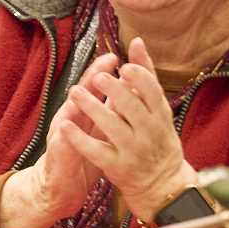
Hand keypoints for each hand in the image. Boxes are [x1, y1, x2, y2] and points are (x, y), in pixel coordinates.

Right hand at [0, 53, 115, 227]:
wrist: (63, 186)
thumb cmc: (85, 154)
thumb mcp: (102, 128)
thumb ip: (113, 108)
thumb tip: (130, 85)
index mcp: (86, 111)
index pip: (96, 86)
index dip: (105, 71)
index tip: (116, 55)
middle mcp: (72, 118)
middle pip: (82, 93)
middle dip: (93, 77)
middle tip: (105, 62)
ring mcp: (62, 135)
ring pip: (68, 114)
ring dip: (74, 102)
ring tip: (80, 89)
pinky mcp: (58, 155)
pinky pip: (61, 144)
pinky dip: (64, 136)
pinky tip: (64, 128)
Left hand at [57, 38, 196, 221]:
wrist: (163, 186)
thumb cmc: (158, 140)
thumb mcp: (158, 110)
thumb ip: (146, 76)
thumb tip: (136, 41)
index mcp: (160, 115)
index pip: (152, 92)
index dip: (140, 78)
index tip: (124, 66)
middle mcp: (149, 132)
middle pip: (133, 108)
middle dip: (116, 92)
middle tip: (98, 77)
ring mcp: (134, 150)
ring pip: (113, 127)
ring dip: (93, 108)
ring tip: (75, 93)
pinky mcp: (118, 167)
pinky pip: (97, 151)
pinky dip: (80, 138)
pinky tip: (65, 125)